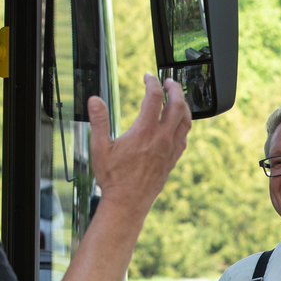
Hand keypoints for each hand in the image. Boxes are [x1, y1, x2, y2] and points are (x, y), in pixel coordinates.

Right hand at [88, 74, 190, 216]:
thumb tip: (94, 101)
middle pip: (177, 104)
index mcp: (144, 132)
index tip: (147, 77)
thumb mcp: (99, 148)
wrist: (127, 203)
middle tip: (168, 81)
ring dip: (183, 105)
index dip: (152, 82)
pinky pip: (184, 137)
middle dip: (174, 88)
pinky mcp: (173, 160)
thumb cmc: (113, 178)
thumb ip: (98, 121)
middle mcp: (161, 139)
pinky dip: (183, 124)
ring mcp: (170, 150)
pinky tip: (177, 123)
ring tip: (177, 98)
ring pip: (185, 120)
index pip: (154, 97)